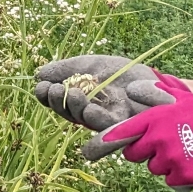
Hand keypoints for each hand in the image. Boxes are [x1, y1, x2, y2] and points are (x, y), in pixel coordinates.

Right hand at [33, 55, 179, 132]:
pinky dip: (97, 117)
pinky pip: (109, 125)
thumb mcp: (91, 65)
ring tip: (71, 94)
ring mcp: (107, 121)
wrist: (153, 79)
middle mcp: (90, 113)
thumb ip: (66, 69)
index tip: (41, 86)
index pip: (58, 102)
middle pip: (69, 113)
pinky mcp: (125, 123)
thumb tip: (39, 74)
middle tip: (54, 89)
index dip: (47, 97)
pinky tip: (90, 108)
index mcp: (80, 100)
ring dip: (76, 109)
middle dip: (59, 102)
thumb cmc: (122, 74)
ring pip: (86, 120)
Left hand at [86, 95, 192, 187]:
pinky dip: (181, 176)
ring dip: (166, 163)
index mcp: (155, 119)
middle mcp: (158, 140)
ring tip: (188, 150)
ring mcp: (171, 160)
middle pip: (134, 155)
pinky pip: (173, 181)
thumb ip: (155, 94)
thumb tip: (133, 88)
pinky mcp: (184, 177)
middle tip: (165, 143)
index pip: (118, 134)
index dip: (101, 144)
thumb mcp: (182, 98)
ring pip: (155, 169)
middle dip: (144, 152)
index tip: (87, 151)